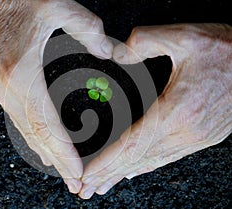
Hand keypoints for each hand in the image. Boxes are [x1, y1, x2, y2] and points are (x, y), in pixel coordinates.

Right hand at [0, 0, 112, 192]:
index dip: (64, 153)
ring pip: (24, 130)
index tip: (78, 173)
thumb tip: (108, 50)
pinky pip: (17, 118)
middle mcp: (4, 89)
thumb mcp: (54, 6)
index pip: (46, 126)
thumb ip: (87, 28)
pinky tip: (40, 144)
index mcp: (19, 74)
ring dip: (44, 152)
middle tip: (75, 183)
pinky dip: (32, 135)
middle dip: (57, 162)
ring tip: (62, 170)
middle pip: (35, 137)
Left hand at [79, 23, 231, 198]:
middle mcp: (186, 131)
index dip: (106, 161)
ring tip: (102, 186)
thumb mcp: (186, 36)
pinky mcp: (202, 136)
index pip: (131, 144)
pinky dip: (146, 166)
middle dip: (108, 175)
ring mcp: (195, 137)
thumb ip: (146, 40)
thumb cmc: (229, 51)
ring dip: (123, 175)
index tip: (86, 174)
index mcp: (178, 110)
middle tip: (84, 189)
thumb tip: (119, 54)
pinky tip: (134, 172)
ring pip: (151, 162)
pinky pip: (167, 157)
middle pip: (137, 160)